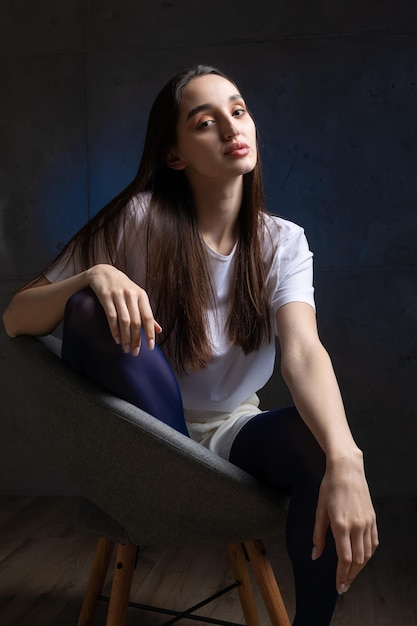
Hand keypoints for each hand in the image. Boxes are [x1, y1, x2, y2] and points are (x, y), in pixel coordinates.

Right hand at [86, 264, 161, 354]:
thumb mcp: (137, 297)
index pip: (148, 317)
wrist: (103, 272)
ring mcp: (118, 295)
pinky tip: (117, 339)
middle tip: (135, 352)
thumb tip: (159, 330)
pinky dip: (114, 330)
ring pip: (124, 321)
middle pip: (136, 322)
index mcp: (142, 295)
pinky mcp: (105, 296)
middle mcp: (131, 295)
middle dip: (136, 339)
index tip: (151, 347)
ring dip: (126, 337)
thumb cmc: (123, 288)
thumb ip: (146, 313)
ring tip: (126, 348)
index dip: (150, 333)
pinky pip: (111, 317)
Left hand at [312, 449, 378, 593]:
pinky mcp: (372, 519)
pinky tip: (362, 558)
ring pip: (368, 554)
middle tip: (343, 585)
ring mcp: (367, 523)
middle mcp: (357, 526)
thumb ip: (318, 535)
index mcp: (341, 525)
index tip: (338, 586)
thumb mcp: (319, 509)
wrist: (347, 469)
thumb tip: (315, 555)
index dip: (341, 574)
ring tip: (351, 574)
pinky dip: (368, 554)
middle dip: (350, 575)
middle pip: (358, 560)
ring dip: (360, 568)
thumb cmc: (329, 487)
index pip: (344, 558)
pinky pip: (373, 543)